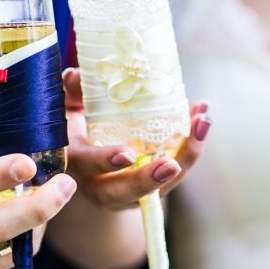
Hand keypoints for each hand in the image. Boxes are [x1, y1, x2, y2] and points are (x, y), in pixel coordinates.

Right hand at [62, 68, 210, 208]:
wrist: (88, 164)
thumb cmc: (75, 131)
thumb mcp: (68, 111)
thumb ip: (71, 94)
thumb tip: (75, 75)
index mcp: (77, 163)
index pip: (89, 165)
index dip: (105, 161)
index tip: (128, 154)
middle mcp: (101, 184)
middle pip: (124, 193)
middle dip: (148, 181)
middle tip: (170, 165)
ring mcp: (128, 192)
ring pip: (158, 188)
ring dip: (184, 159)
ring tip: (201, 126)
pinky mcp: (150, 189)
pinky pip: (173, 175)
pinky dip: (191, 149)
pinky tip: (201, 119)